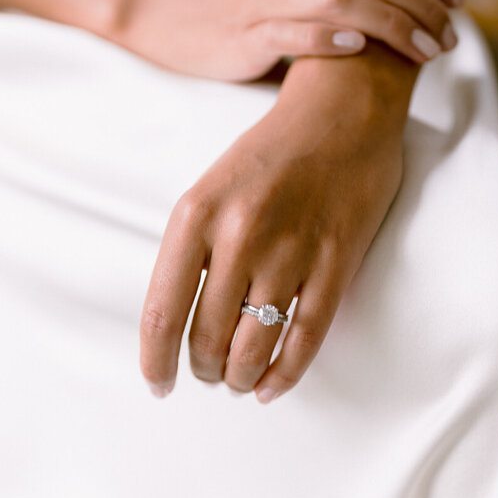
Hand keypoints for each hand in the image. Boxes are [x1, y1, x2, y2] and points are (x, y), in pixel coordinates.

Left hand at [140, 65, 404, 400]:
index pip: (162, 311)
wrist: (343, 111)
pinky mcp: (337, 261)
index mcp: (196, 214)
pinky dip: (284, 374)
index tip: (157, 384)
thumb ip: (192, 250)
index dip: (155, 360)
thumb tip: (176, 323)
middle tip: (207, 372)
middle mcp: (239, 234)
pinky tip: (271, 386)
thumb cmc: (271, 153)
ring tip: (237, 377)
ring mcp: (291, 249)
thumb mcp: (211, 189)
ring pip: (254, 346)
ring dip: (239, 375)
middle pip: (206, 337)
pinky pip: (305, 338)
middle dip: (203, 368)